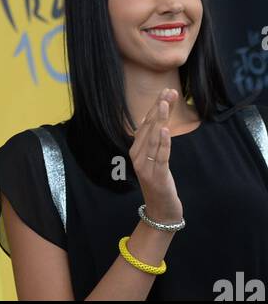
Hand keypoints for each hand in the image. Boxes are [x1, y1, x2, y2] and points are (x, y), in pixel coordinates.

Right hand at [129, 87, 183, 225]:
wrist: (161, 211)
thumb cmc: (159, 183)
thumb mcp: (154, 159)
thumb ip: (153, 141)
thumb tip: (152, 119)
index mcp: (136, 149)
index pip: (146, 122)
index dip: (155, 106)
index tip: (166, 91)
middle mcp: (137, 156)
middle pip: (148, 127)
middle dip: (159, 108)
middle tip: (168, 92)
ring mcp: (145, 167)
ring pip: (153, 138)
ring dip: (159, 119)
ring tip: (165, 104)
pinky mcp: (156, 176)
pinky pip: (160, 157)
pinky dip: (162, 143)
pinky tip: (165, 130)